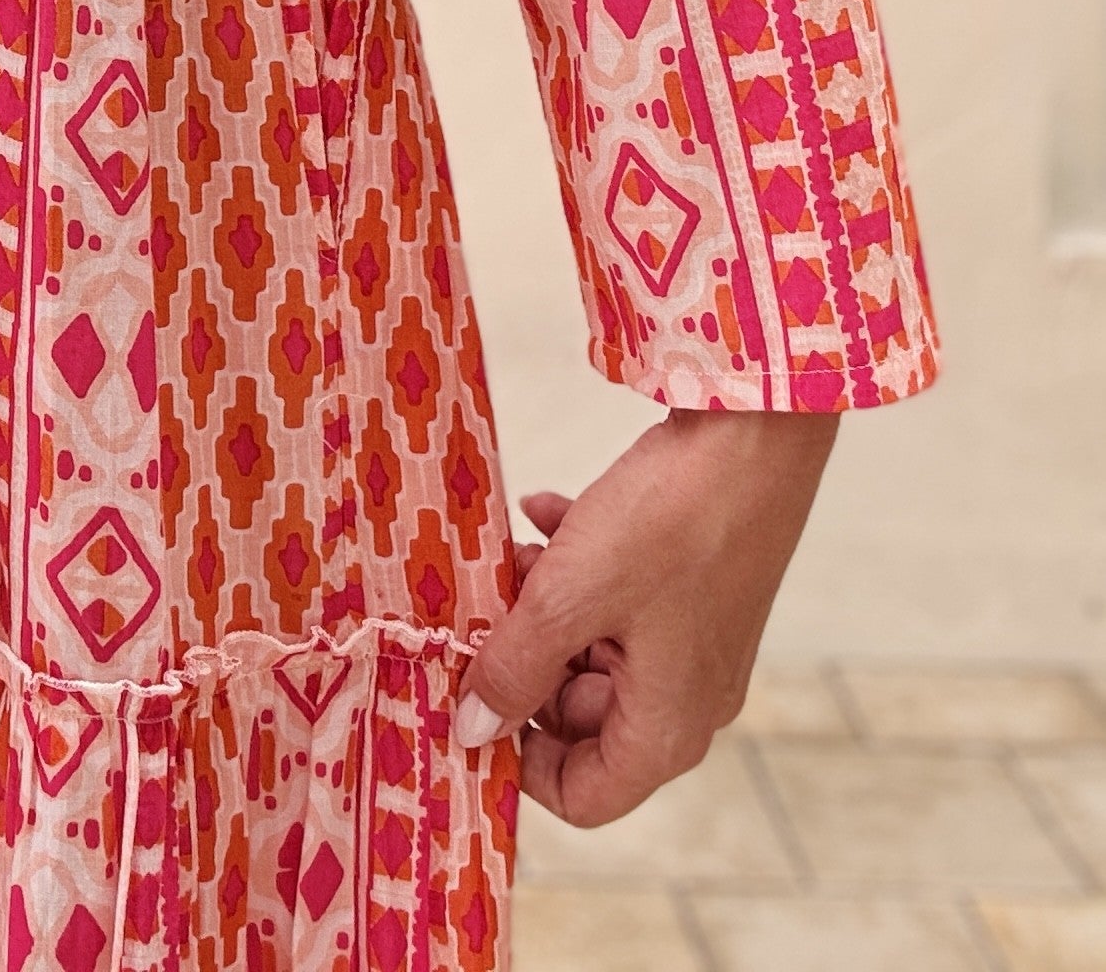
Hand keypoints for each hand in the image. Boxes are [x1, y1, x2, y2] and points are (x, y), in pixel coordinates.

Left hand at [454, 406, 838, 821]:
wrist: (754, 430)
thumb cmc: (670, 522)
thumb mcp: (569, 598)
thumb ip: (514, 669)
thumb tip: (471, 731)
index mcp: (668, 726)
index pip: (585, 794)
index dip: (520, 760)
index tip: (470, 701)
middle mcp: (688, 696)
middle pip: (583, 719)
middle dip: (524, 662)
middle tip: (483, 608)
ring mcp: (693, 639)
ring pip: (593, 648)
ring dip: (544, 605)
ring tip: (513, 552)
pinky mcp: (692, 585)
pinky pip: (617, 597)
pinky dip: (575, 564)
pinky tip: (543, 510)